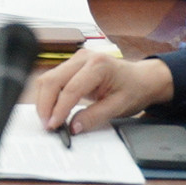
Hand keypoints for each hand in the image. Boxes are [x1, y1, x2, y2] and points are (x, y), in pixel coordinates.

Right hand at [34, 49, 174, 132]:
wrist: (140, 79)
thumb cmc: (133, 90)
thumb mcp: (118, 107)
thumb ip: (94, 117)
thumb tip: (73, 127)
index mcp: (98, 65)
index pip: (71, 88)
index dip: (59, 109)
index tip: (54, 126)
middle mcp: (83, 57)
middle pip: (53, 80)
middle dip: (46, 104)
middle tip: (47, 125)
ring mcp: (75, 59)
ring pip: (49, 78)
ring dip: (45, 100)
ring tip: (48, 119)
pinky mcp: (71, 64)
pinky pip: (53, 78)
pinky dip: (49, 95)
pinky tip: (52, 109)